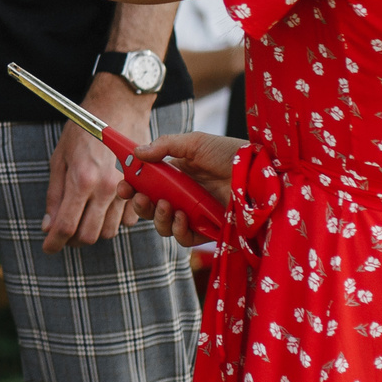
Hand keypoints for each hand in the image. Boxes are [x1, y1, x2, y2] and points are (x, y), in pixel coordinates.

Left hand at [42, 81, 156, 250]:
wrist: (120, 107)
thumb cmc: (85, 130)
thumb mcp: (59, 159)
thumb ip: (54, 195)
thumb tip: (47, 225)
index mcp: (82, 180)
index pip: (66, 226)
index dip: (54, 243)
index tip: (48, 248)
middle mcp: (106, 189)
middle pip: (89, 236)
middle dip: (72, 240)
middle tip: (63, 231)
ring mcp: (127, 190)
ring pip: (109, 232)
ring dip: (93, 229)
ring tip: (83, 216)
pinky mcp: (142, 189)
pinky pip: (128, 221)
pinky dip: (115, 219)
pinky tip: (105, 206)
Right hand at [115, 131, 239, 242]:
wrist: (258, 173)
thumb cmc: (230, 154)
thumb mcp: (195, 143)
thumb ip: (164, 146)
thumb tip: (137, 153)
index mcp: (177, 176)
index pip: (147, 185)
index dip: (132, 187)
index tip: (123, 186)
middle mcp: (183, 196)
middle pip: (150, 208)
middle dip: (139, 205)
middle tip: (139, 198)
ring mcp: (194, 214)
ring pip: (163, 225)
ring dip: (158, 217)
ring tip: (165, 206)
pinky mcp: (207, 230)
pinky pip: (184, 238)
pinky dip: (178, 230)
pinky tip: (181, 217)